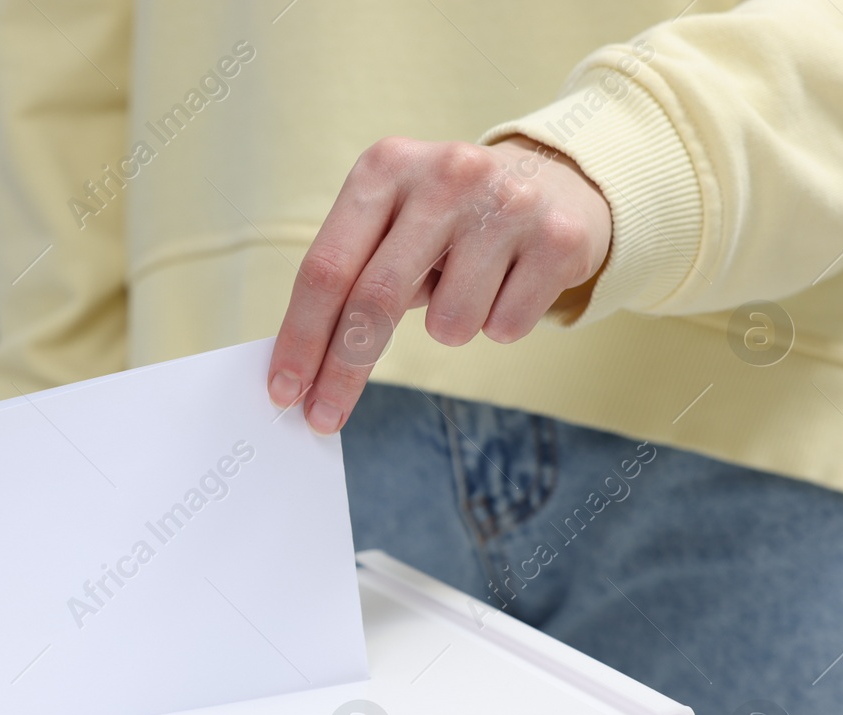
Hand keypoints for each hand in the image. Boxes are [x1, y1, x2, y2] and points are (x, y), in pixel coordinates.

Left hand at [267, 136, 612, 432]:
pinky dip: (499, 323)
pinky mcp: (559, 237)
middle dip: (342, 372)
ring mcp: (507, 202)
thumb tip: (303, 372)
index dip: (300, 336)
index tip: (283, 391)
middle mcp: (445, 174)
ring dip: (448, 328)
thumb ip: (349, 280)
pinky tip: (509, 283)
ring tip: (466, 287)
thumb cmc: (449, 219)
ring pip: (448, 324)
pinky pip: (503, 328)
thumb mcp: (392, 224)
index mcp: (385, 168)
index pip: (327, 267)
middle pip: (374, 300)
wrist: (557, 181)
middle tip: (323, 418)